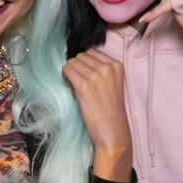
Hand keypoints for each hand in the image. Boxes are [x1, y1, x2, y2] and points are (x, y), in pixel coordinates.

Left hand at [62, 49, 131, 182]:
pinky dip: (65, 78)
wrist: (112, 130)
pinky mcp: (84, 85)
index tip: (85, 74)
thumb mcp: (112, 84)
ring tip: (76, 87)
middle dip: (77, 67)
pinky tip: (71, 88)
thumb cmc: (110, 110)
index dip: (85, 63)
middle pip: (81, 56)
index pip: (92, 52)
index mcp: (117, 66)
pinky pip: (67, 71)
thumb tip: (78, 61)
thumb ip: (101, 70)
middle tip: (80, 83)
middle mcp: (107, 67)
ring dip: (70, 73)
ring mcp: (96, 75)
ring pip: (72, 62)